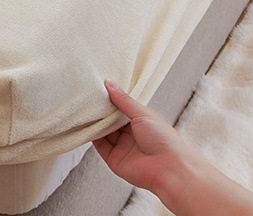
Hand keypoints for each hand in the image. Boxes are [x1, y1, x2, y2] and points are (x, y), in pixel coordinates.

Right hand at [93, 80, 192, 196]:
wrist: (168, 169)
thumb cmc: (163, 139)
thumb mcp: (142, 113)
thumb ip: (123, 100)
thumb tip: (109, 83)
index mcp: (141, 122)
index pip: (122, 108)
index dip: (112, 99)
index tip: (99, 88)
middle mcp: (131, 135)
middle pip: (111, 120)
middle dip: (101, 110)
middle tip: (89, 97)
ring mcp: (122, 147)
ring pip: (104, 132)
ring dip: (95, 122)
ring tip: (84, 108)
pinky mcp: (114, 159)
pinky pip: (100, 146)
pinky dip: (92, 136)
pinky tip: (86, 125)